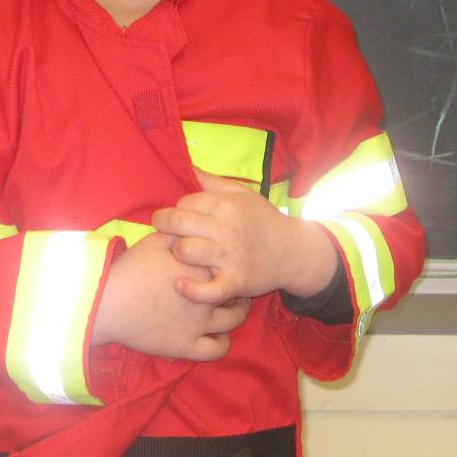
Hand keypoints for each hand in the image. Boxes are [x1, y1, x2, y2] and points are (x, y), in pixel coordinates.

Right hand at [91, 231, 248, 360]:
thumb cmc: (131, 269)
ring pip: (234, 320)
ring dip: (236, 313)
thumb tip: (193, 226)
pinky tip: (217, 335)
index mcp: (201, 268)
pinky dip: (222, 343)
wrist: (109, 303)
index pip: (227, 264)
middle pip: (235, 291)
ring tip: (231, 308)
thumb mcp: (156, 241)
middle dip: (236, 287)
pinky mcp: (188, 346)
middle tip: (231, 284)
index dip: (227, 263)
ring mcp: (200, 324)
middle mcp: (207, 296)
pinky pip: (218, 349)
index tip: (224, 263)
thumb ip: (180, 233)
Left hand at [151, 170, 337, 305]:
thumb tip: (189, 167)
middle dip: (164, 224)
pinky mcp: (236, 282)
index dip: (177, 208)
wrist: (294, 252)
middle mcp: (227, 229)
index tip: (180, 215)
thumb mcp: (244, 194)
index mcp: (228, 205)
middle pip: (179, 222)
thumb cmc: (264, 221)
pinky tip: (180, 285)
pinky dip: (190, 290)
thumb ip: (214, 181)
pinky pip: (206, 290)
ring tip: (180, 253)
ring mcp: (231, 257)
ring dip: (176, 252)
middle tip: (163, 229)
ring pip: (185, 251)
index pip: (185, 202)